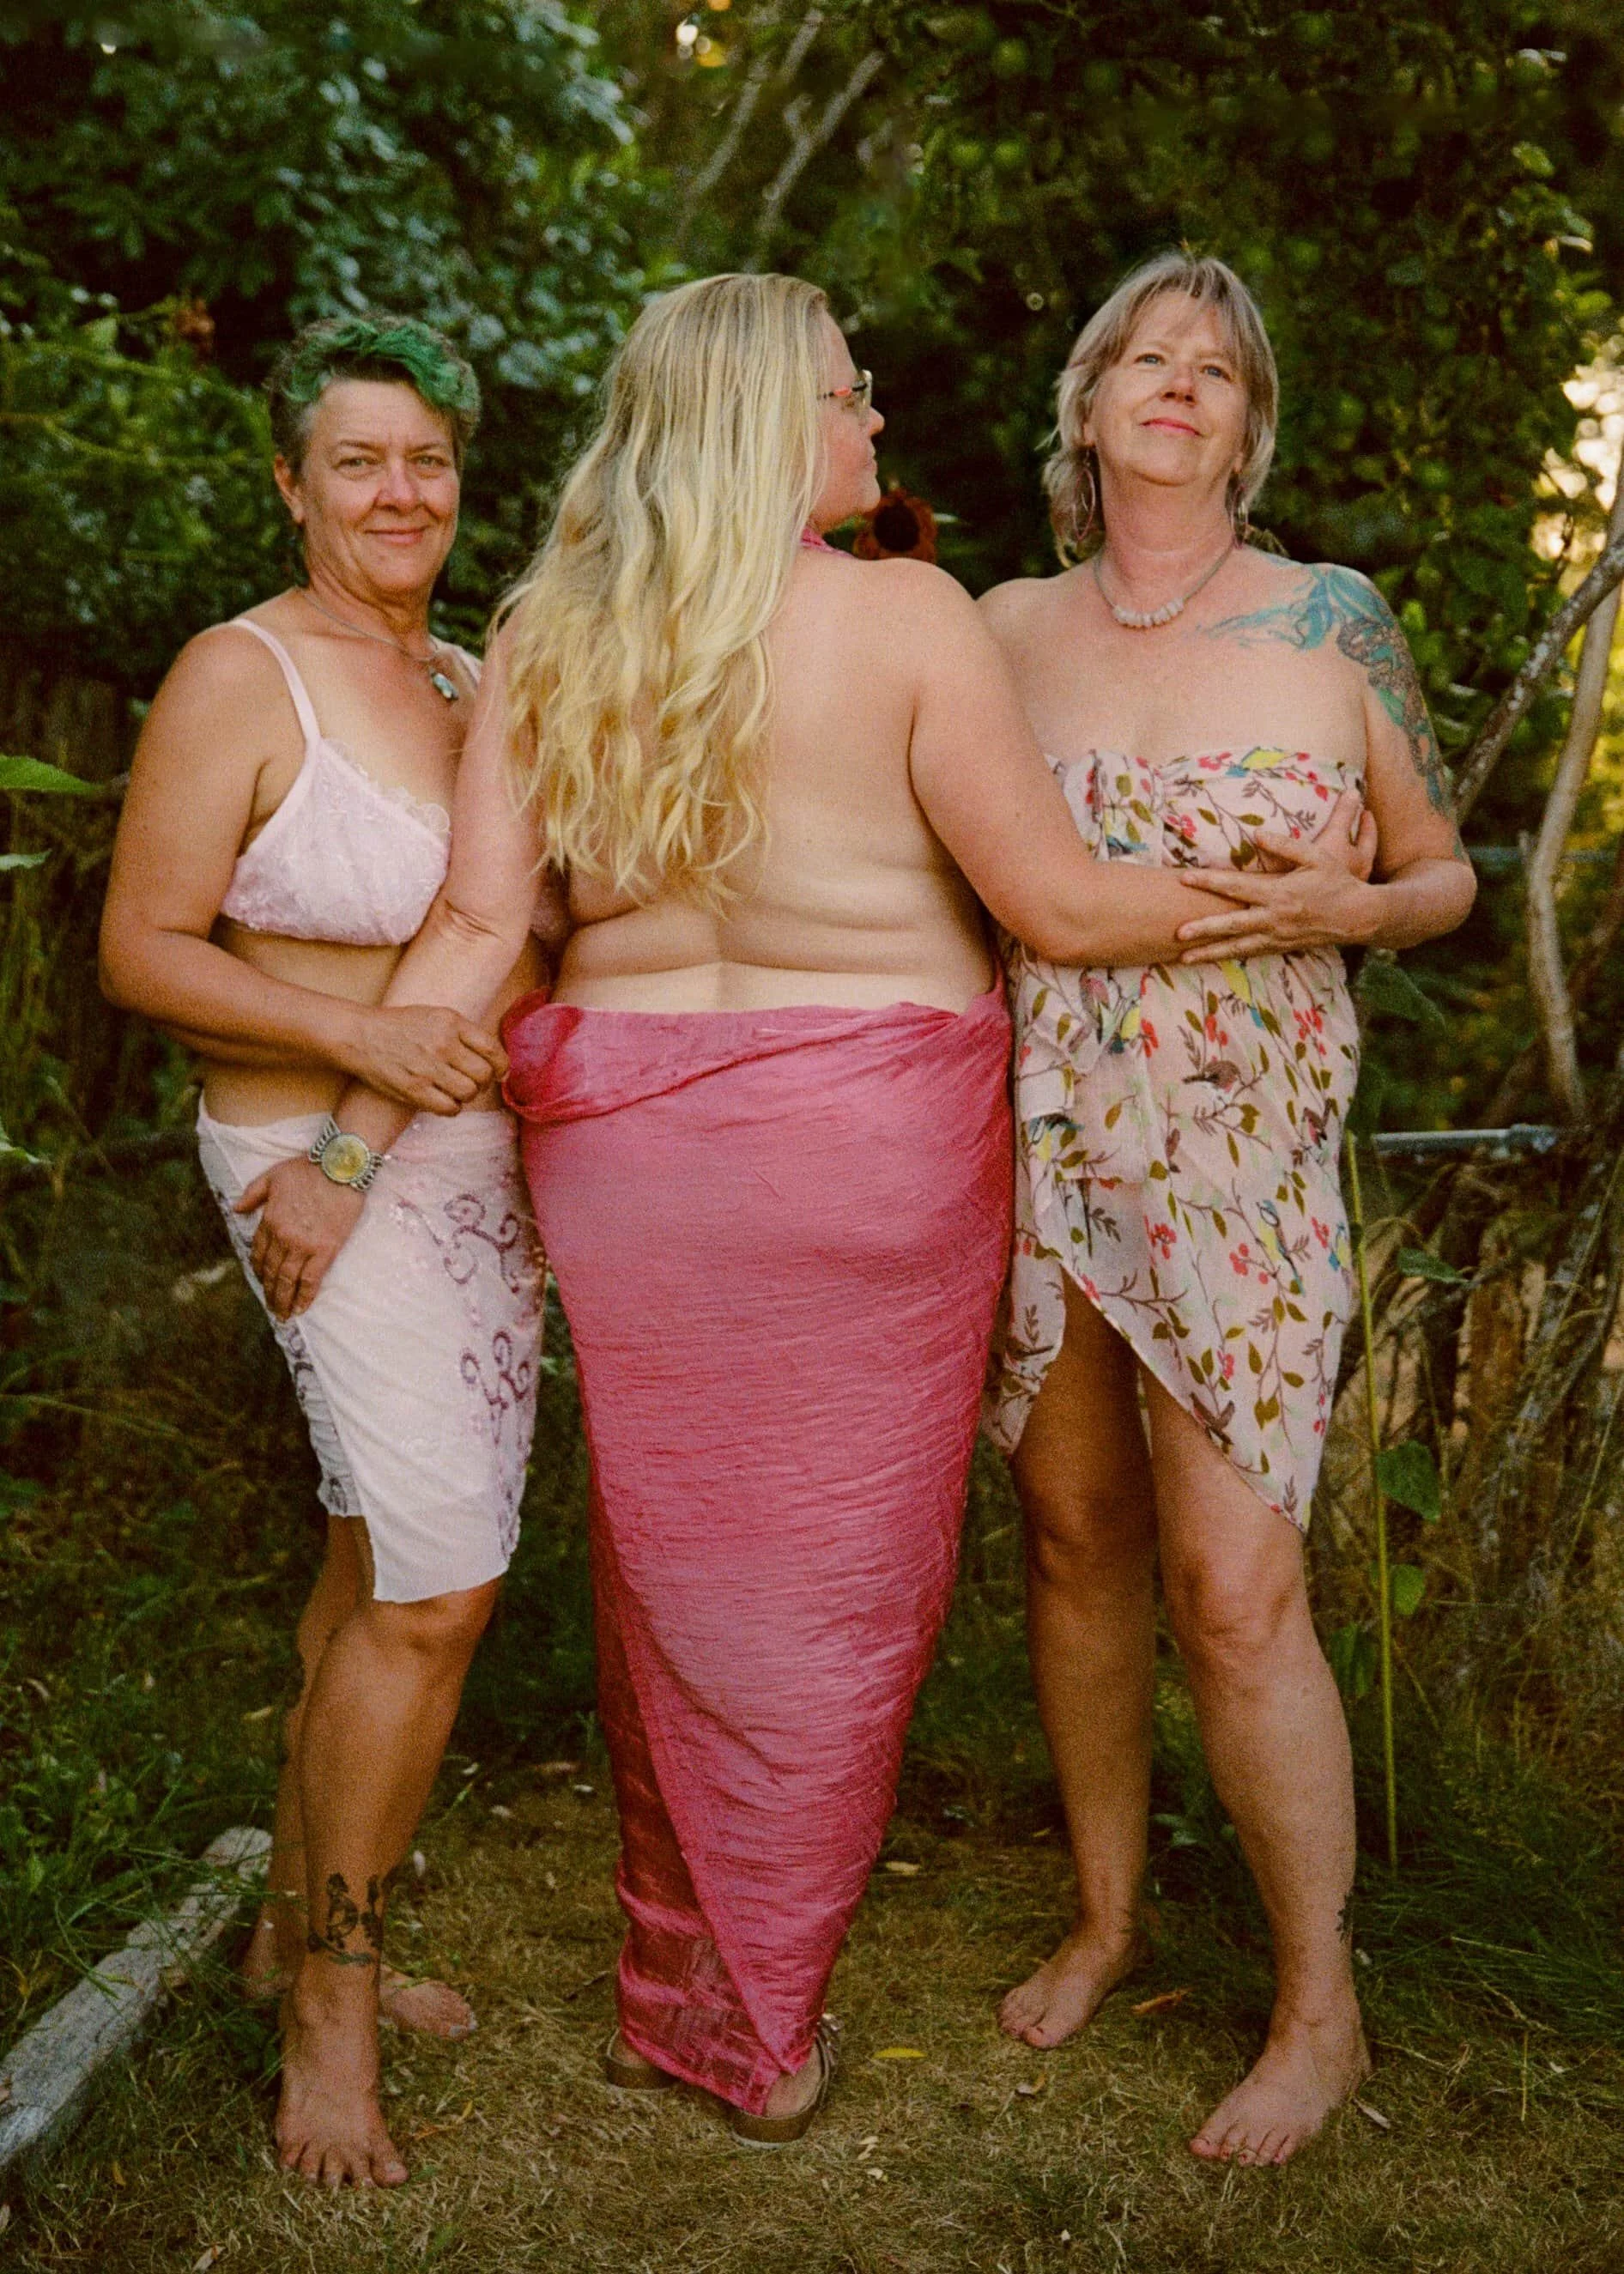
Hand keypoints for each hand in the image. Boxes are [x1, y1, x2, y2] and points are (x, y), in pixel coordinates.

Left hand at [237, 1156, 363, 1319]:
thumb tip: (235, 1209)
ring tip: (282, 1315)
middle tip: (271, 1307)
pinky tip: (301, 1308)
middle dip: (269, 1292)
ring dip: (283, 1300)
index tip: (262, 1281)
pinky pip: (311, 1280)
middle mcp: (283, 1237)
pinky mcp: (325, 1251)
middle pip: (271, 1272)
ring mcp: (303, 1246)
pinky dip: (304, 1296)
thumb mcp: (272, 1177)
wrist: (339, 1167)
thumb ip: (252, 1195)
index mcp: (269, 1221)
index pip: (258, 1253)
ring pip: (287, 1280)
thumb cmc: (308, 1169)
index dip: (258, 1271)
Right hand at [340, 1003, 506, 1114]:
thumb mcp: (435, 1016)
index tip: (498, 1072)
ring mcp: (428, 1067)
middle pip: (483, 1075)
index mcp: (451, 1022)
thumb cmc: (400, 1027)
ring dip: (466, 1096)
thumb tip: (496, 1063)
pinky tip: (443, 1101)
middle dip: (482, 1083)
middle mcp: (442, 1043)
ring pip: (469, 1093)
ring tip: (454, 1090)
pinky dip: (451, 1108)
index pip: (493, 1049)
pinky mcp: (414, 1089)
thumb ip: (464, 1033)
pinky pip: (449, 1108)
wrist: (360, 1035)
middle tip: (470, 1082)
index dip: (501, 1066)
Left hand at [1175, 788, 1379, 960]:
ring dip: (1210, 953)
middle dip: (1203, 930)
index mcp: (1279, 893)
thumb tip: (1254, 834)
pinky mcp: (1280, 947)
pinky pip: (1250, 953)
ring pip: (1237, 947)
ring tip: (1183, 959)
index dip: (1209, 881)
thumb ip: (1285, 846)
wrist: (1358, 917)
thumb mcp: (1316, 856)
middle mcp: (1274, 918)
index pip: (1236, 886)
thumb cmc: (1337, 882)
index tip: (1184, 878)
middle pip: (1231, 925)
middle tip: (1177, 934)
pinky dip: (1229, 957)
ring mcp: (1276, 936)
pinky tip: (1211, 960)